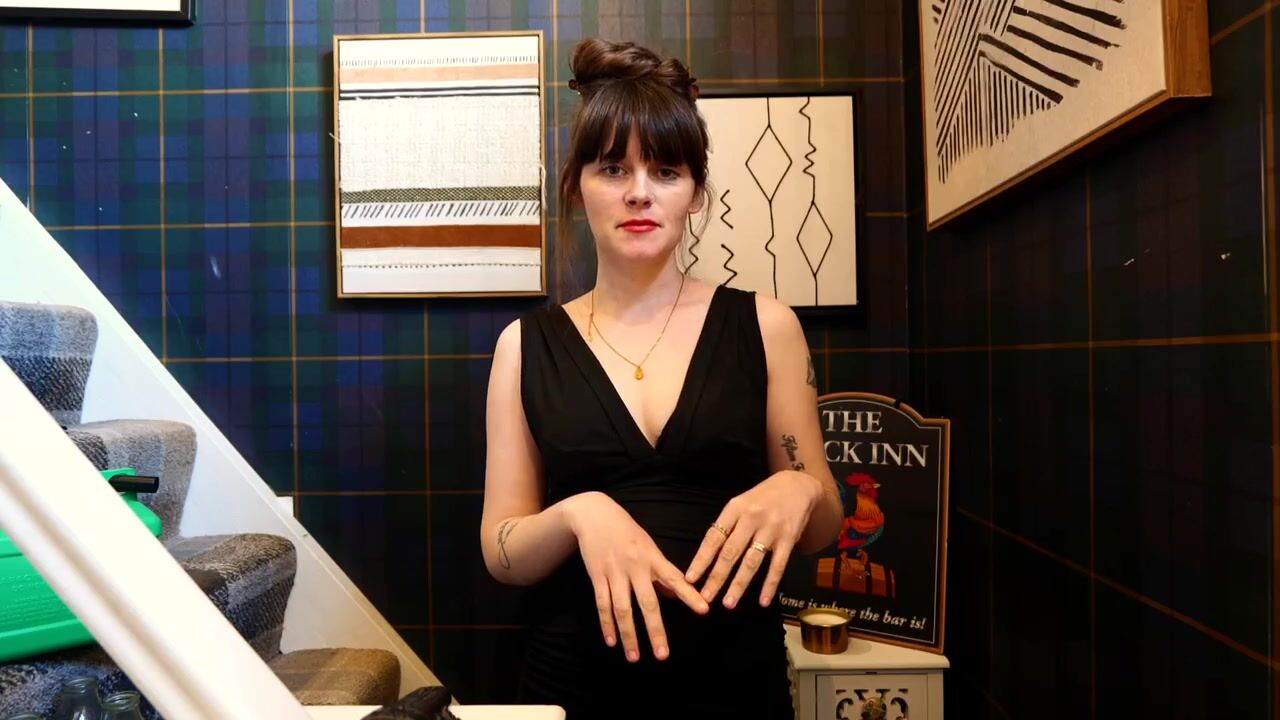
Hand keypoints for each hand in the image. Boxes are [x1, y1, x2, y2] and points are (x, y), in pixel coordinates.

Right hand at [566, 492, 709, 661]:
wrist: (594, 514)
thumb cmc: (626, 530)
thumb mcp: (648, 545)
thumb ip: (661, 571)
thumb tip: (675, 594)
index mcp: (653, 557)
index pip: (675, 579)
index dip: (689, 595)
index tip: (704, 610)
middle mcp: (635, 566)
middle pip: (647, 603)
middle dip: (656, 630)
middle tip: (663, 655)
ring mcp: (615, 572)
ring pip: (622, 609)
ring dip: (629, 635)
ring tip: (635, 657)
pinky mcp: (597, 575)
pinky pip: (602, 604)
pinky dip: (607, 624)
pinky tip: (612, 641)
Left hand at [684, 471, 822, 608]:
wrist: (797, 485)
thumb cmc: (762, 498)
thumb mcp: (741, 503)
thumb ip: (727, 526)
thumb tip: (708, 555)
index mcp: (735, 509)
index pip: (714, 538)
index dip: (702, 559)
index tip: (690, 578)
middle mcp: (751, 519)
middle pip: (730, 552)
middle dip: (717, 577)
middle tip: (705, 597)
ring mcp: (771, 530)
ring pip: (752, 562)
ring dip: (739, 584)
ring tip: (728, 603)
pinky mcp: (788, 539)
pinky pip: (778, 566)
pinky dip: (770, 585)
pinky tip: (763, 601)